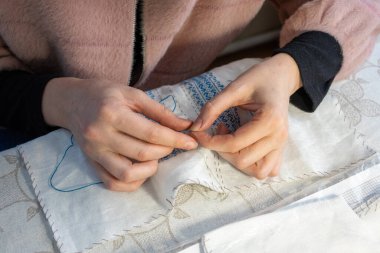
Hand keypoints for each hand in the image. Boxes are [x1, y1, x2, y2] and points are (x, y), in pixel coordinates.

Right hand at [42, 78, 197, 190]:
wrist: (72, 101)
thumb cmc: (105, 94)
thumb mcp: (133, 94)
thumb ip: (160, 112)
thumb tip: (186, 125)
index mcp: (112, 113)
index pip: (151, 133)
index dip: (175, 139)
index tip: (191, 142)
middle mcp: (100, 135)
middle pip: (143, 153)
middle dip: (166, 150)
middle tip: (172, 143)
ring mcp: (94, 153)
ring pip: (127, 174)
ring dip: (150, 169)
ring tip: (156, 156)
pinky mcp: (91, 164)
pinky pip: (113, 183)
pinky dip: (133, 182)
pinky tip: (142, 169)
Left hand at [191, 53, 301, 178]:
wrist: (281, 75)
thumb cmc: (259, 78)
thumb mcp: (234, 88)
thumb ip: (213, 107)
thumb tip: (196, 128)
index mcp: (270, 120)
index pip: (233, 144)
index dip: (210, 141)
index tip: (197, 132)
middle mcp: (279, 137)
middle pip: (243, 160)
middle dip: (222, 150)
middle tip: (217, 130)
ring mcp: (282, 145)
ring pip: (257, 171)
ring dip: (238, 161)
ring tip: (231, 141)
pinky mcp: (282, 148)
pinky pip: (269, 170)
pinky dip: (254, 165)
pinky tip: (244, 149)